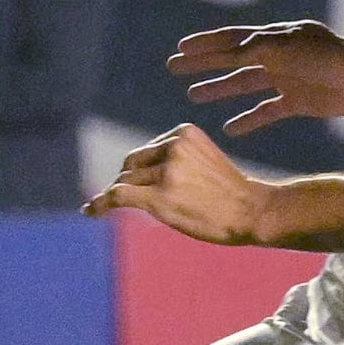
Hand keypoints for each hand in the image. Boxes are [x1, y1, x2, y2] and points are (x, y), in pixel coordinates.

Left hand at [86, 122, 279, 245]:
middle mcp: (173, 146)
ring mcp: (167, 172)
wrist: (252, 211)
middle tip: (122, 200)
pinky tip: (91, 212)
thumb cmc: (230, 192)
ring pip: (125, 182)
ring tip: (107, 208)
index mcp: (184, 132)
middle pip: (131, 164)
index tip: (134, 185)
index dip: (137, 170)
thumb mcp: (202, 159)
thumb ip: (173, 158)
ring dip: (118, 197)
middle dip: (126, 182)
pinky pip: (119, 196)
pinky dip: (101, 203)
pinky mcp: (160, 197)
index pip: (147, 150)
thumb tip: (130, 176)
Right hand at [172, 21, 343, 131]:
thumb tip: (230, 50)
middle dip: (204, 64)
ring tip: (193, 95)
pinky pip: (267, 110)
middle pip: (233, 60)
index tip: (180, 48)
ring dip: (220, 89)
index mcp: (274, 37)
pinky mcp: (298, 102)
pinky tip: (230, 128)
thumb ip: (254, 49)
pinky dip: (249, 119)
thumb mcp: (284, 48)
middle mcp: (277, 55)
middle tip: (174, 69)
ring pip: (245, 84)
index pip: (232, 39)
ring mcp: (287, 79)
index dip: (206, 43)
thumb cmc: (325, 58)